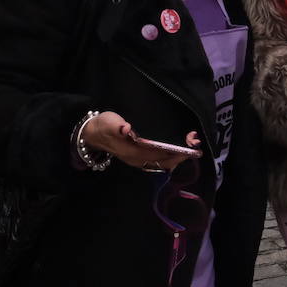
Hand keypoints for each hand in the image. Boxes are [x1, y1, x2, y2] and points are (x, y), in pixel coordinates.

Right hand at [81, 112, 199, 170]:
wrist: (92, 135)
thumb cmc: (103, 126)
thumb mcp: (109, 122)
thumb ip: (118, 126)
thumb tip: (126, 129)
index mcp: (133, 152)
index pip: (159, 155)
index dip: (176, 151)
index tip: (190, 145)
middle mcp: (138, 160)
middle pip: (165, 161)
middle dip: (182, 153)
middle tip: (195, 141)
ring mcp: (139, 161)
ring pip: (164, 163)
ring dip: (179, 155)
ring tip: (191, 143)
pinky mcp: (140, 159)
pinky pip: (160, 162)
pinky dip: (172, 156)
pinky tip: (179, 148)